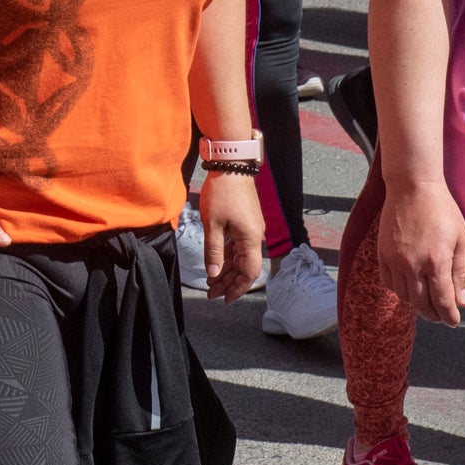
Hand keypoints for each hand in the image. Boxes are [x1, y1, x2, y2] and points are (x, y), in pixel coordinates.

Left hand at [196, 171, 265, 300]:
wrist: (231, 165)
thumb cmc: (222, 193)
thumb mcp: (213, 224)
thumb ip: (213, 251)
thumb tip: (213, 275)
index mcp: (251, 239)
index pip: (249, 273)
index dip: (238, 288)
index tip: (225, 298)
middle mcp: (254, 236)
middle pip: (244, 267)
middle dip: (228, 282)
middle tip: (211, 293)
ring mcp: (250, 229)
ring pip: (240, 257)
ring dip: (226, 269)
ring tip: (210, 281)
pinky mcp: (245, 222)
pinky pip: (237, 245)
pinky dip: (227, 255)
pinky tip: (215, 262)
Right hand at [377, 175, 464, 324]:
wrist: (412, 187)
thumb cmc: (443, 210)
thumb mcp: (462, 240)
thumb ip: (461, 273)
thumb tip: (459, 301)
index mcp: (437, 262)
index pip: (442, 302)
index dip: (449, 317)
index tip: (453, 321)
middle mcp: (413, 264)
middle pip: (421, 304)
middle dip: (434, 314)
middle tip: (442, 315)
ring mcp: (394, 260)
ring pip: (403, 296)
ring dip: (416, 303)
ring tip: (426, 300)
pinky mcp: (382, 253)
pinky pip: (388, 282)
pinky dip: (399, 290)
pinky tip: (409, 285)